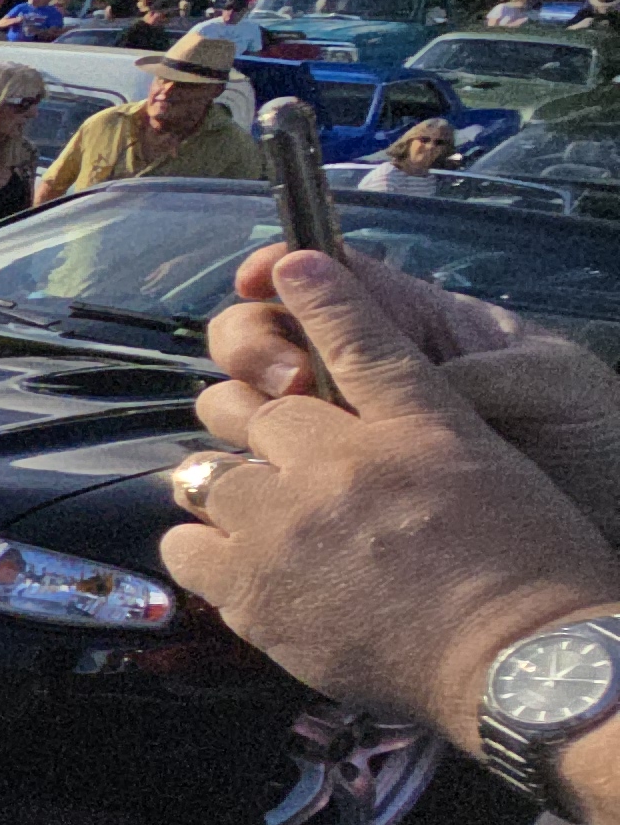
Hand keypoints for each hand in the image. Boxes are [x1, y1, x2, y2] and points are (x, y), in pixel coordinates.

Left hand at [165, 250, 619, 737]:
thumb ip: (427, 424)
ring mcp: (289, 523)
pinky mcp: (254, 587)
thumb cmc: (536, 574)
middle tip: (284, 459)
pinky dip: (201, 547)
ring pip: (215, 473)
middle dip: (263, 422)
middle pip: (261, 406)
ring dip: (235, 490)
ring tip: (269, 521)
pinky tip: (231, 559)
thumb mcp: (494, 467)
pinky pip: (186, 546)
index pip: (355, 334)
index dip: (316, 295)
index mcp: (415, 421)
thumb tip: (363, 411)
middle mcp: (341, 460)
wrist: (524, 663)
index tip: (287, 266)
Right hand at [209, 240, 619, 531]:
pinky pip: (266, 485)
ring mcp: (345, 445)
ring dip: (242, 412)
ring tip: (280, 443)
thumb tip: (405, 381)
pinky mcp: (335, 507)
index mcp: (419, 331)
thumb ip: (479, 369)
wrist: (597, 557)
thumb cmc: (600, 448)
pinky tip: (255, 487)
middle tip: (293, 385)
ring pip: (249, 408)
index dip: (282, 267)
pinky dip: (241, 478)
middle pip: (265, 338)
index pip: (329, 278)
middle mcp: (365, 383)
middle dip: (254, 345)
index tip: (262, 281)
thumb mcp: (557, 384)